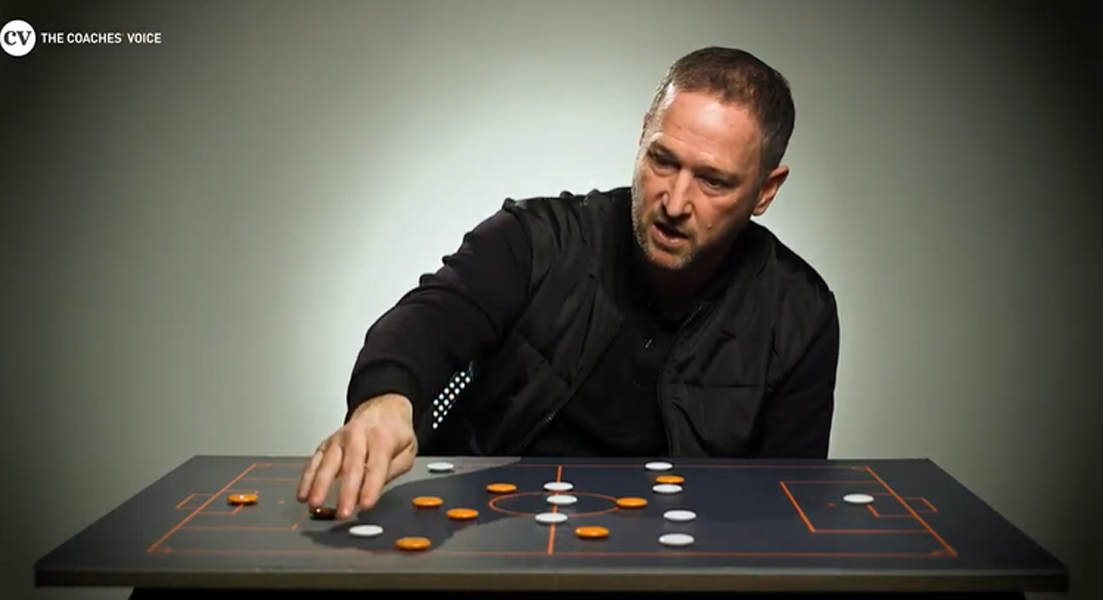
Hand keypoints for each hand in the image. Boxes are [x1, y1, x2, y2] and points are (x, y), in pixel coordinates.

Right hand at [296, 393, 417, 518]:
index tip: (365, 504)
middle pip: (351, 464)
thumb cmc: (395, 433)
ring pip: (329, 461)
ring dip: (320, 484)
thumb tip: (374, 490)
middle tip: (342, 512)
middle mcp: (358, 435)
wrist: (383, 408)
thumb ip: (393, 470)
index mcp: (383, 437)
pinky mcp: (327, 443)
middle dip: (346, 490)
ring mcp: (340, 438)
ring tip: (315, 504)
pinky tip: (303, 494)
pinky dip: (307, 477)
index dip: (371, 486)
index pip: (376, 464)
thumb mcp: (408, 450)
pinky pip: (315, 460)